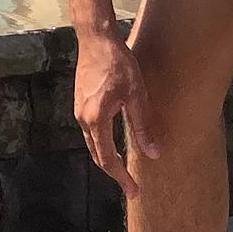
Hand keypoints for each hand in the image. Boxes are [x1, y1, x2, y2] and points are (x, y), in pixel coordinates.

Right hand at [72, 31, 153, 199]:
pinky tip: (113, 143)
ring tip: (123, 169)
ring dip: (107, 158)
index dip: (121, 178)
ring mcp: (79, 111)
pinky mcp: (80, 103)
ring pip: (92, 144)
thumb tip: (153, 153)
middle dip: (114, 173)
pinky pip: (90, 131)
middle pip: (97, 156)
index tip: (134, 192)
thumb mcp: (136, 96)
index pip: (108, 159)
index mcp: (96, 120)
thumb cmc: (118, 64)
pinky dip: (101, 143)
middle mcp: (83, 119)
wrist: (96, 39)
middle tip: (132, 187)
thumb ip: (143, 127)